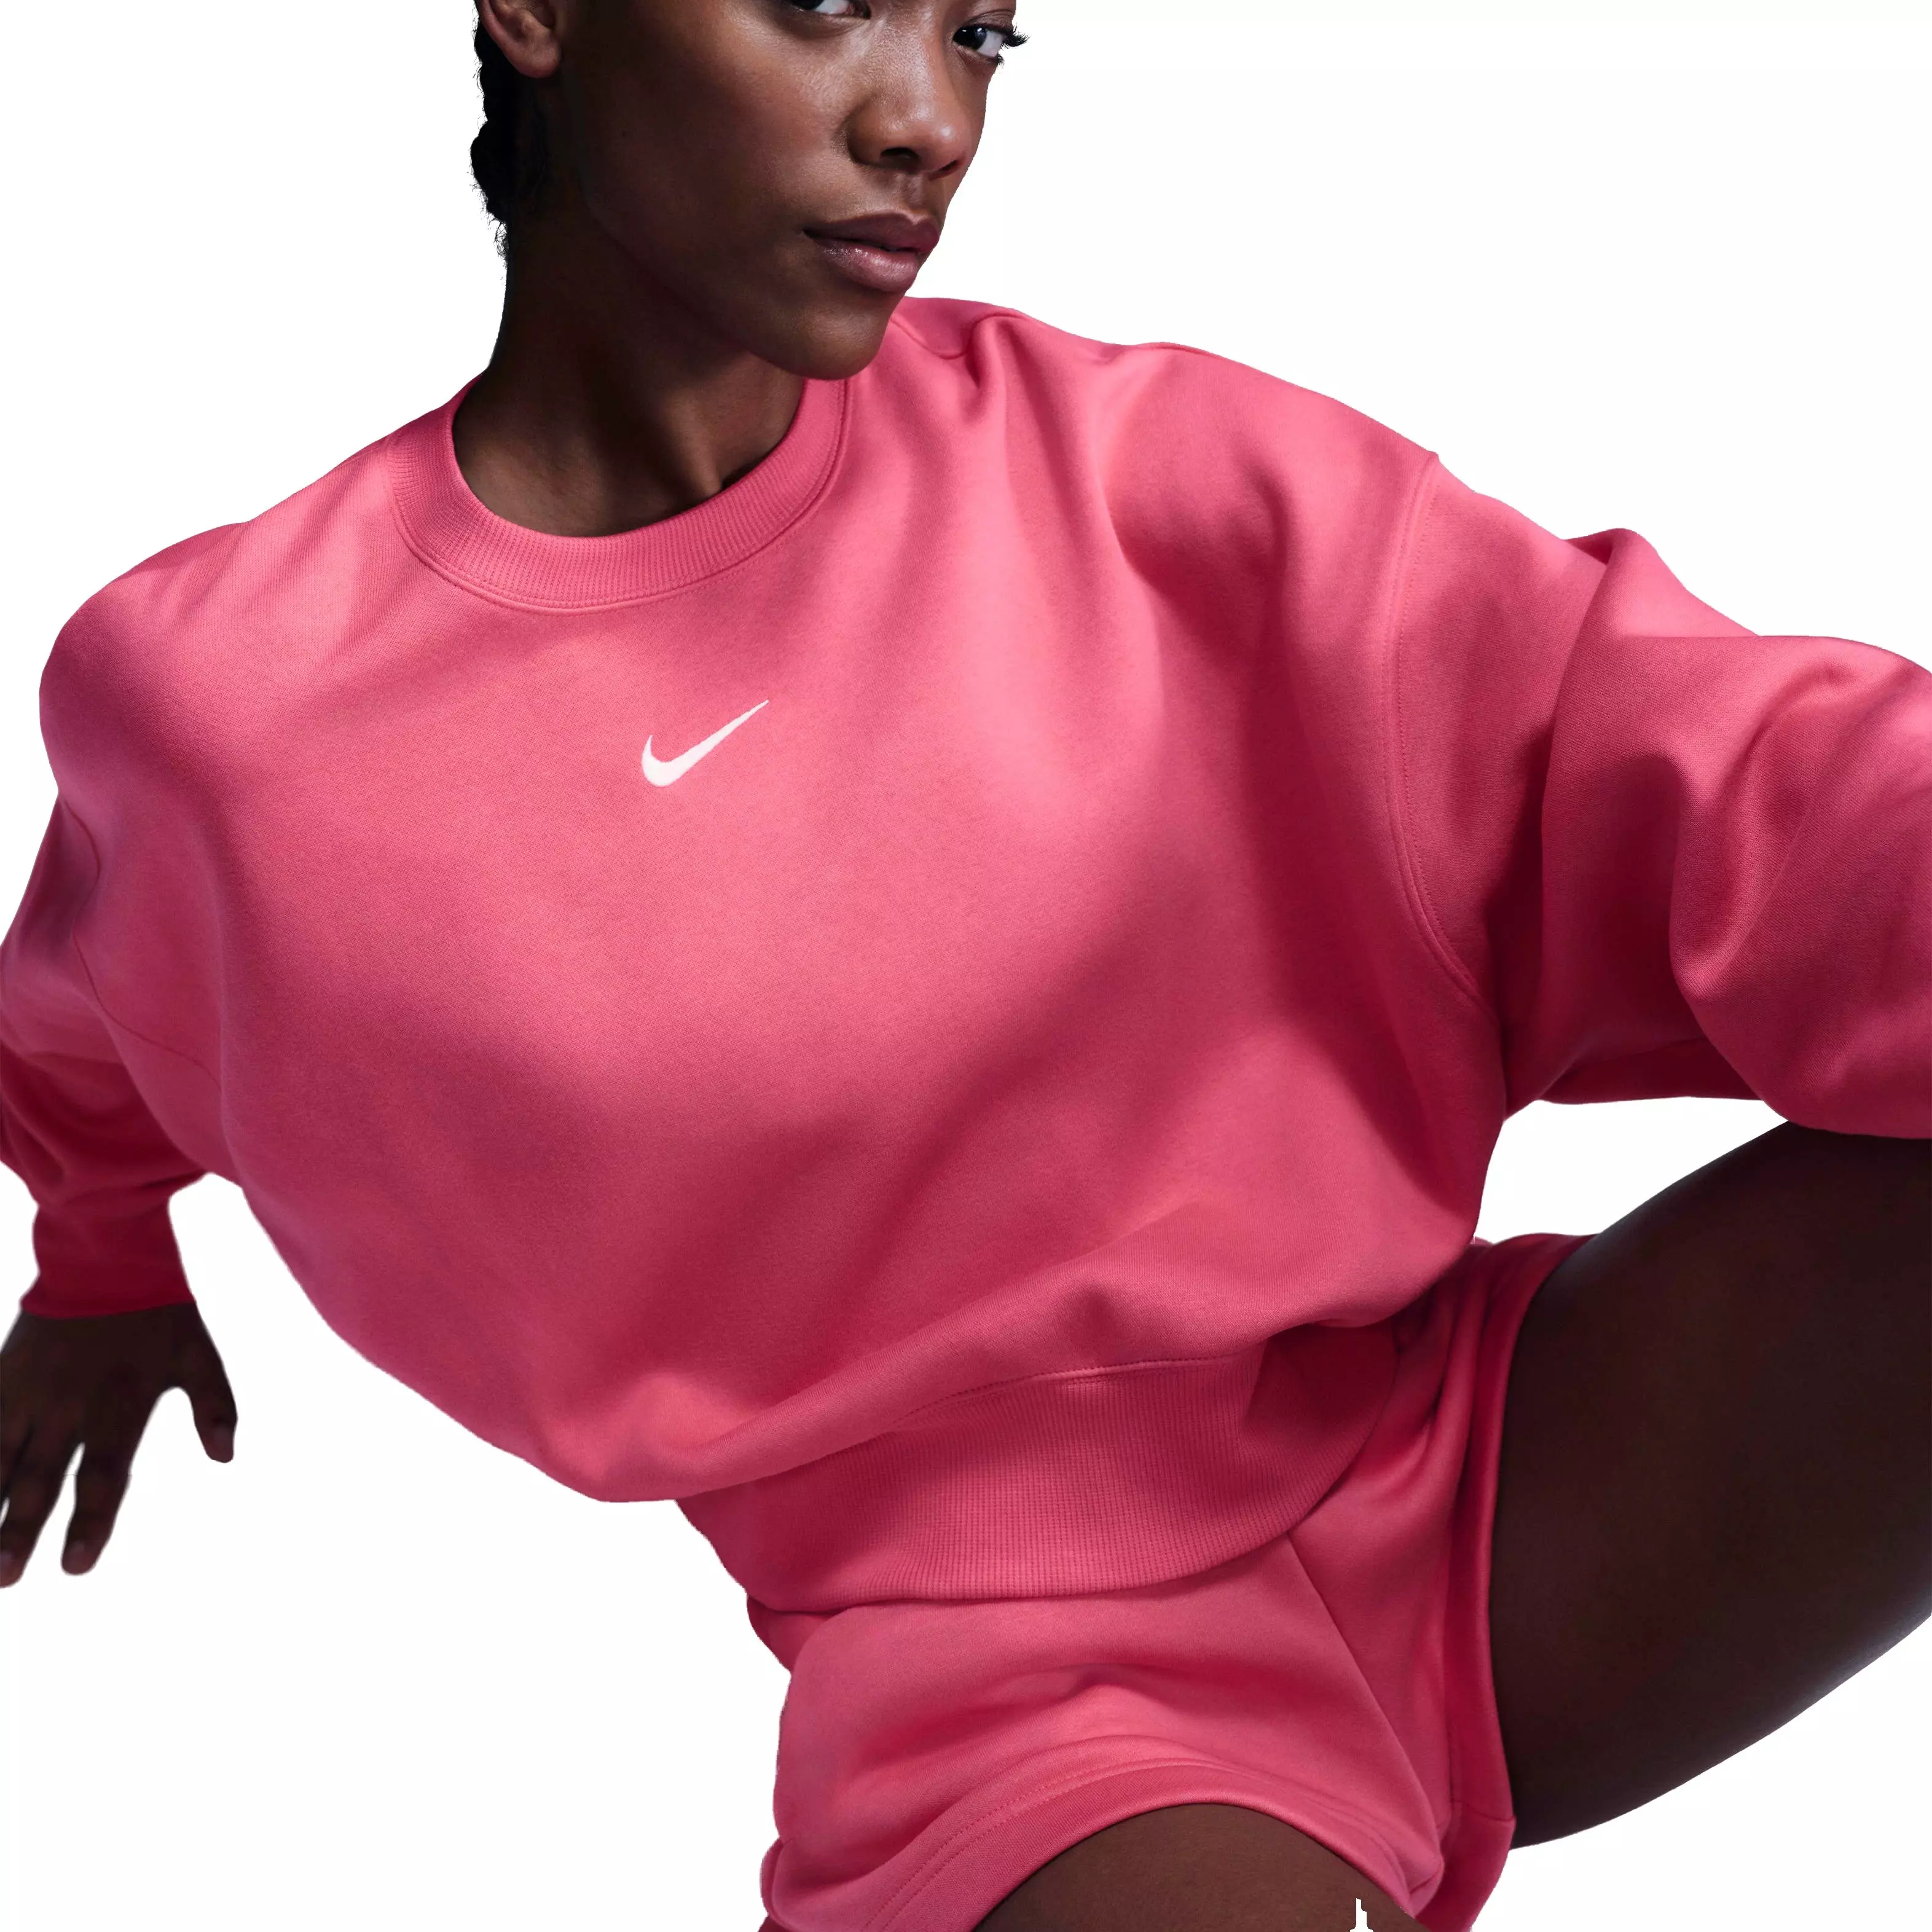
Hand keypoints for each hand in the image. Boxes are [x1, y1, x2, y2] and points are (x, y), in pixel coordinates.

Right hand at [0, 1303, 236, 1586]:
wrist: (105, 1253)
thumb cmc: (159, 1311)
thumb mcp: (199, 1356)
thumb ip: (216, 1406)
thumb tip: (226, 1456)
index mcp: (118, 1407)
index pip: (102, 1476)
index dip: (90, 1522)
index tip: (75, 1566)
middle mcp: (67, 1407)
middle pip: (39, 1478)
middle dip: (18, 1529)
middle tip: (7, 1576)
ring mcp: (26, 1393)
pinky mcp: (1, 1375)